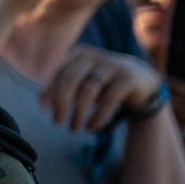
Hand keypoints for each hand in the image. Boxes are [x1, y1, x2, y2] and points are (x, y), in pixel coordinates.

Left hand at [39, 46, 160, 132]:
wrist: (142, 80)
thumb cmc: (104, 83)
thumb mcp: (83, 83)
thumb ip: (62, 89)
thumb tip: (42, 103)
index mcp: (79, 55)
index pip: (59, 73)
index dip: (50, 92)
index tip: (44, 110)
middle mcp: (94, 57)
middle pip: (70, 80)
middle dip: (61, 103)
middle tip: (57, 123)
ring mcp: (112, 66)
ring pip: (88, 91)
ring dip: (78, 113)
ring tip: (74, 129)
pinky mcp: (127, 79)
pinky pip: (108, 100)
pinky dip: (97, 116)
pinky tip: (91, 128)